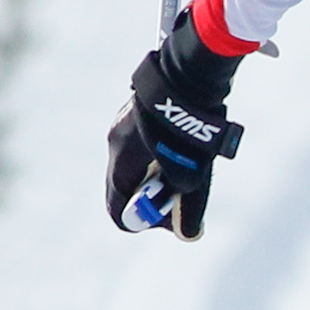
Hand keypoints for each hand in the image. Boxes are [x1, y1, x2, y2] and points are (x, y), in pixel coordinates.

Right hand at [105, 14, 245, 238]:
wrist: (189, 75)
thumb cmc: (189, 129)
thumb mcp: (194, 174)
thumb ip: (189, 207)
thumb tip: (189, 234)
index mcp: (122, 162)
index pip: (117, 207)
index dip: (140, 223)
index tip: (167, 221)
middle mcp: (115, 142)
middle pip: (128, 187)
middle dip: (154, 198)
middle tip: (184, 196)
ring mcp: (123, 124)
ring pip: (138, 163)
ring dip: (161, 175)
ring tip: (191, 165)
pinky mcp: (138, 112)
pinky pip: (145, 144)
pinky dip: (163, 155)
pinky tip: (188, 145)